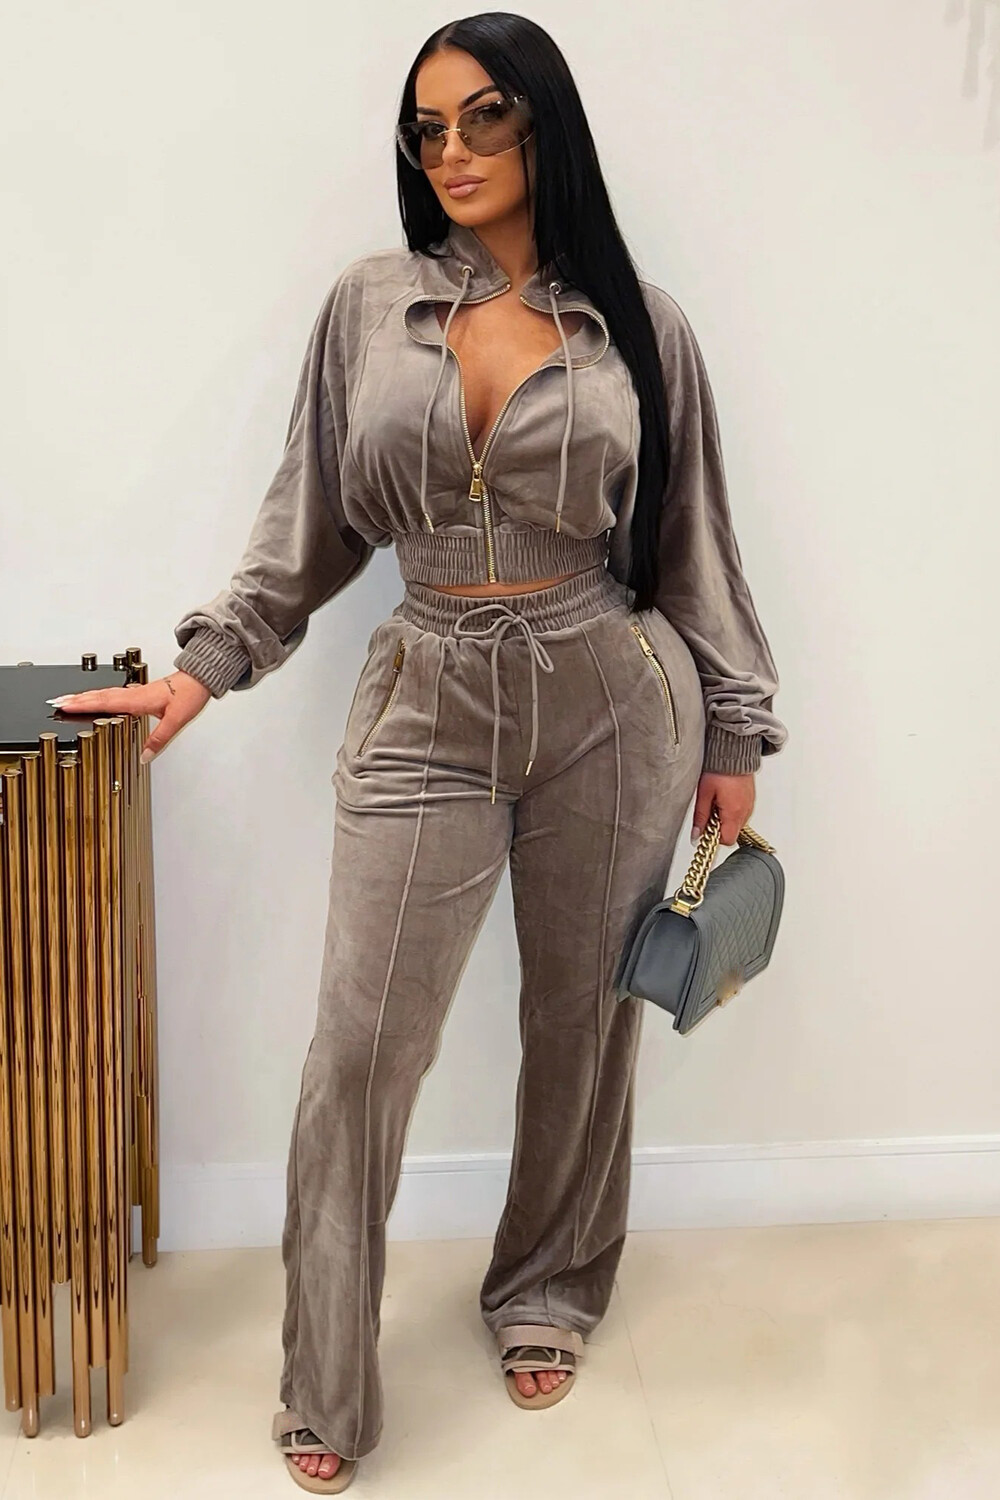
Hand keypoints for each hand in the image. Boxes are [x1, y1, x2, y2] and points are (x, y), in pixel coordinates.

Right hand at [46, 671, 211, 761]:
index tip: (64, 706)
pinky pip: (113, 694)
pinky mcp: (139, 693)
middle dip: (76, 699)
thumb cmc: (189, 695)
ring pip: (104, 694)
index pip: (105, 702)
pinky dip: (98, 696)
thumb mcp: (176, 721)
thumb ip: (159, 740)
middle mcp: (133, 694)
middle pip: (98, 696)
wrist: (199, 678)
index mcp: (138, 700)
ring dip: (84, 697)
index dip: (84, 705)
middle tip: (55, 702)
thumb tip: (145, 756)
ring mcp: (135, 692)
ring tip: (66, 700)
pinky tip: (94, 699)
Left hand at [690, 770, 754, 846]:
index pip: (727, 840)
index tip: (706, 827)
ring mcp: (750, 805)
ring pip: (736, 823)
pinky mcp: (751, 799)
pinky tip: (724, 798)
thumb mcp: (704, 794)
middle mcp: (745, 811)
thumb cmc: (719, 769)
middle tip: (709, 811)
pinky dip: (732, 811)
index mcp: (734, 812)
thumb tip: (696, 834)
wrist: (734, 752)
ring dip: (725, 819)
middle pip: (732, 832)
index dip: (714, 837)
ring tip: (716, 801)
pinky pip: (741, 813)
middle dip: (719, 827)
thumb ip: (700, 816)